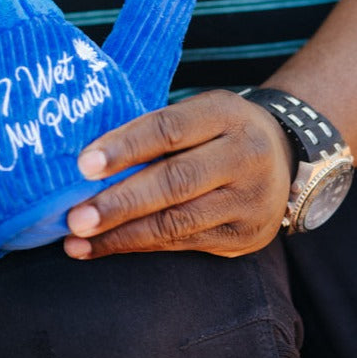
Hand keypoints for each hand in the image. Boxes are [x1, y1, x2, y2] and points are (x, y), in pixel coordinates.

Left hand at [63, 89, 294, 259]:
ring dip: (121, 234)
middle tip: (74, 217)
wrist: (284, 155)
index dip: (124, 147)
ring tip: (77, 239)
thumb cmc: (216, 128)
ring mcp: (249, 201)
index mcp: (225, 114)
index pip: (169, 129)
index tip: (83, 165)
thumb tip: (87, 158)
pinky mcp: (245, 236)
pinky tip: (102, 246)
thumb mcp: (197, 110)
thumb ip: (153, 127)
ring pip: (177, 222)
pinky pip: (184, 243)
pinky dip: (137, 246)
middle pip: (175, 182)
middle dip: (119, 202)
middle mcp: (244, 157)